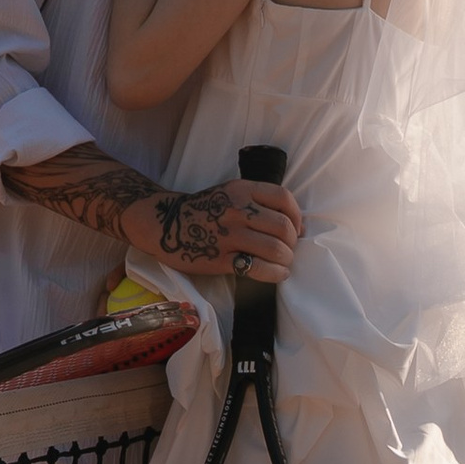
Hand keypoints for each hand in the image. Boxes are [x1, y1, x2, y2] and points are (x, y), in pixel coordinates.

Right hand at [118, 174, 302, 281]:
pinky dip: (275, 273)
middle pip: (283, 227)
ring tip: (283, 263)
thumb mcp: (230, 193)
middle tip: (288, 250)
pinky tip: (277, 274)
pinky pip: (258, 268)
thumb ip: (259, 201)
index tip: (297, 229)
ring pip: (275, 249)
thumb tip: (297, 225)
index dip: (297, 216)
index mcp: (241, 190)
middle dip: (292, 243)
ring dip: (286, 259)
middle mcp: (237, 210)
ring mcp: (229, 235)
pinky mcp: (221, 259)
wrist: (167, 224)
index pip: (283, 198)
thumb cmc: (205, 209)